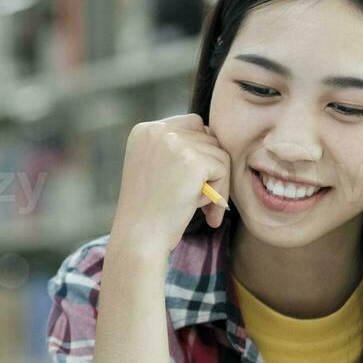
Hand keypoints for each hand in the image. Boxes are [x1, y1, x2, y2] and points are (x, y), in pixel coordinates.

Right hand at [111, 114, 230, 258]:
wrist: (139, 238)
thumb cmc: (149, 212)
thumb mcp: (156, 170)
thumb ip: (178, 151)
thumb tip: (215, 140)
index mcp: (145, 131)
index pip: (191, 125)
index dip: (200, 152)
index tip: (194, 183)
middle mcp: (157, 130)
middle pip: (207, 137)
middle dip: (210, 169)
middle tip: (203, 201)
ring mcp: (174, 143)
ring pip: (219, 154)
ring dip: (217, 183)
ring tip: (202, 209)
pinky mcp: (192, 160)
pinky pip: (223, 169)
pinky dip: (221, 192)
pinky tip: (207, 214)